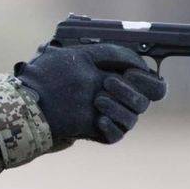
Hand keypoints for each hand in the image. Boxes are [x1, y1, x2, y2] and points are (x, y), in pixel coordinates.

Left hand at [14, 44, 166, 143]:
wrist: (35, 96)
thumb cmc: (58, 73)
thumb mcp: (84, 55)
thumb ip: (114, 53)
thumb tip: (140, 61)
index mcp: (124, 81)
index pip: (154, 86)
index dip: (150, 81)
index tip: (131, 73)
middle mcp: (122, 101)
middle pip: (145, 102)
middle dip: (129, 91)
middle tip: (107, 82)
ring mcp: (113, 118)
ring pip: (132, 119)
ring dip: (118, 107)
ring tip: (97, 99)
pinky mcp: (102, 133)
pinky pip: (116, 135)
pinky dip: (110, 126)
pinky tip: (98, 118)